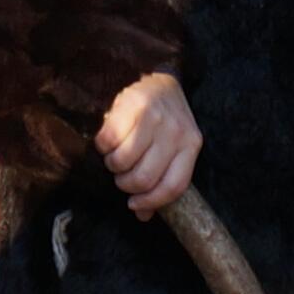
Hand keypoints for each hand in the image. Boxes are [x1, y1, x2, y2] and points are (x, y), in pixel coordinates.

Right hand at [95, 71, 200, 218]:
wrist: (156, 77)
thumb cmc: (163, 122)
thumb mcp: (172, 149)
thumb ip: (161, 180)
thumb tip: (142, 215)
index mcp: (191, 145)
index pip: (173, 186)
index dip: (151, 201)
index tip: (134, 203)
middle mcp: (176, 131)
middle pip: (143, 178)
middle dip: (125, 183)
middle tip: (122, 175)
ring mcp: (154, 117)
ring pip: (123, 162)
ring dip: (113, 165)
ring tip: (116, 156)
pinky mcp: (132, 105)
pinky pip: (108, 141)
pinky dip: (102, 147)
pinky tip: (108, 140)